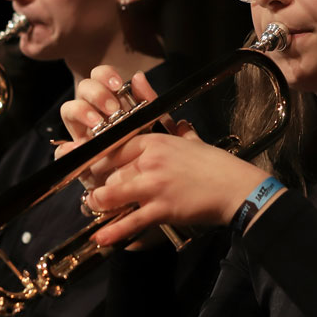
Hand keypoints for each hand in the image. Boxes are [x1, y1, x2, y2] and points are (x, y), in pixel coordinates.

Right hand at [55, 67, 163, 189]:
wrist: (144, 189)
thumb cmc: (150, 153)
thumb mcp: (155, 126)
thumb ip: (148, 101)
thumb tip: (137, 76)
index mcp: (111, 101)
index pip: (100, 76)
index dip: (105, 75)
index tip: (119, 85)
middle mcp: (93, 113)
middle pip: (83, 88)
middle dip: (96, 93)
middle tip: (112, 109)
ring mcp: (82, 134)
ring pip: (69, 109)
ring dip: (82, 111)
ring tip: (98, 123)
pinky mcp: (75, 157)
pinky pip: (62, 149)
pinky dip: (68, 147)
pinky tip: (80, 147)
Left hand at [57, 66, 278, 245]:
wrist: (236, 187)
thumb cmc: (211, 162)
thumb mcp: (182, 132)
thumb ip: (157, 108)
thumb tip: (139, 78)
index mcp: (152, 141)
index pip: (112, 148)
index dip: (93, 159)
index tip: (79, 165)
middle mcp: (149, 160)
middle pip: (109, 172)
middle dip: (98, 185)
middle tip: (91, 194)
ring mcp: (154, 185)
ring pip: (113, 193)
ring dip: (100, 203)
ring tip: (95, 209)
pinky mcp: (162, 208)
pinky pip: (132, 221)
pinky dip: (114, 232)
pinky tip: (101, 238)